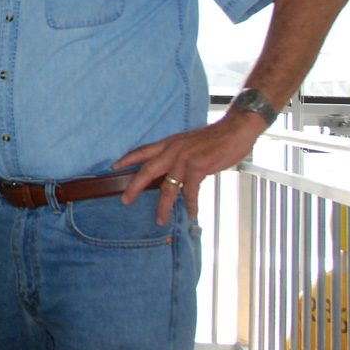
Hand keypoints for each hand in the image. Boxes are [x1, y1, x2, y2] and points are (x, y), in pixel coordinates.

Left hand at [114, 110, 266, 225]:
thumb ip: (179, 155)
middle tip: (125, 200)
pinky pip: (190, 192)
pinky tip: (192, 214)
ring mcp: (184, 159)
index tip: (114, 166)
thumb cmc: (216, 138)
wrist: (235, 129)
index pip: (143, 151)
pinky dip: (191, 205)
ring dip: (163, 206)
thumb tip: (174, 171)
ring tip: (160, 219)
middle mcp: (173, 150)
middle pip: (147, 170)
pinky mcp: (198, 167)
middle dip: (134, 186)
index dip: (128, 158)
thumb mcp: (190, 143)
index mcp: (170, 143)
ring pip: (168, 187)